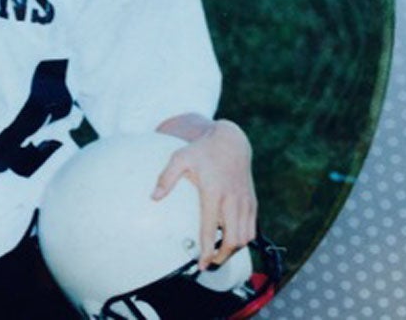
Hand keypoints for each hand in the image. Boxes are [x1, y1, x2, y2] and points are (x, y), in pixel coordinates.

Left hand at [152, 117, 256, 269]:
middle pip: (234, 240)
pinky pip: (252, 229)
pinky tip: (229, 239)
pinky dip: (242, 239)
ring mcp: (245, 202)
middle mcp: (233, 200)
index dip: (208, 251)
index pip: (212, 229)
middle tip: (210, 263)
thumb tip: (153, 197)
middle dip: (223, 256)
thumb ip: (166, 178)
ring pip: (245, 237)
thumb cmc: (203, 151)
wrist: (231, 142)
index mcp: (214, 192)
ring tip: (218, 254)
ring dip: (233, 250)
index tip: (202, 264)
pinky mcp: (252, 202)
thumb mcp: (180, 158)